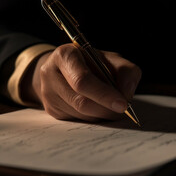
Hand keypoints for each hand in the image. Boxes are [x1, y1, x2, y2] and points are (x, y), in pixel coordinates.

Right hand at [23, 43, 140, 121]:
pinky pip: (77, 120)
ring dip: (101, 114)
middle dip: (106, 109)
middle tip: (122, 109)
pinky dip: (92, 117)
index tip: (122, 104)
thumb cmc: (90, 62)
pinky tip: (96, 106)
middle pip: (81, 102)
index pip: (83, 80)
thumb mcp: (110, 58)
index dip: (104, 94)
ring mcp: (48, 94)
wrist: (64, 67)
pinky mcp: (51, 109)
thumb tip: (127, 94)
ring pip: (80, 114)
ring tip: (109, 104)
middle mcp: (50, 74)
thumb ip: (125, 71)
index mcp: (65, 55)